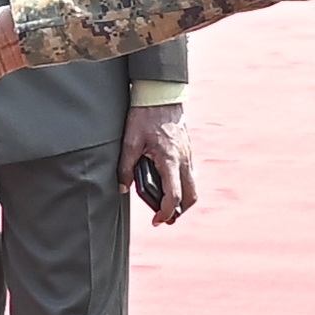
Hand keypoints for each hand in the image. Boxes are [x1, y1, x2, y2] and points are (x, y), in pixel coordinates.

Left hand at [119, 103, 197, 223]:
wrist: (161, 94)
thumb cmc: (145, 116)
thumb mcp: (130, 141)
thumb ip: (126, 167)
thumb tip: (122, 188)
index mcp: (170, 160)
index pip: (173, 196)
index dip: (165, 212)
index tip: (156, 220)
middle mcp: (183, 160)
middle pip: (190, 196)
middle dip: (179, 211)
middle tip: (163, 217)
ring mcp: (188, 155)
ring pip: (192, 186)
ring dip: (182, 199)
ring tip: (165, 203)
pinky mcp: (187, 150)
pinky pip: (190, 174)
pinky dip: (182, 185)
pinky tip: (167, 183)